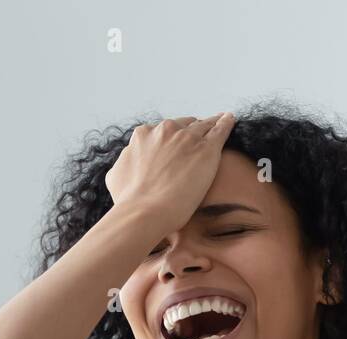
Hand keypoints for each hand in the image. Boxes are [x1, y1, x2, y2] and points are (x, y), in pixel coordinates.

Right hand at [105, 112, 236, 236]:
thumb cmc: (128, 200)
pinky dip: (226, 123)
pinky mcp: (207, 150)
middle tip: (199, 138)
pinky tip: (230, 119)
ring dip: (211, 124)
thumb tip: (127, 158)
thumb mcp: (116, 175)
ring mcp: (188, 138)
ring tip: (220, 122)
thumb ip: (125, 161)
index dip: (172, 137)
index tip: (178, 144)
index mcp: (144, 134)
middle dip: (191, 130)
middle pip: (184, 125)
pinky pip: (220, 131)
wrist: (145, 211)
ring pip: (203, 126)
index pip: (163, 130)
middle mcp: (165, 131)